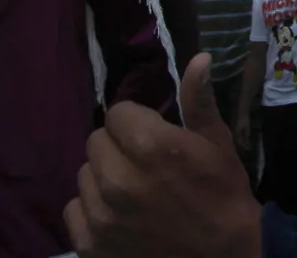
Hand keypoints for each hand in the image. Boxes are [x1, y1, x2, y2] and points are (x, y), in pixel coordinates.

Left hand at [65, 53, 262, 257]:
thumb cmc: (224, 197)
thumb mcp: (218, 146)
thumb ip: (199, 102)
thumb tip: (199, 58)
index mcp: (153, 147)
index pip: (118, 113)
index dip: (137, 121)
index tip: (154, 135)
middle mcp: (120, 179)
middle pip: (96, 141)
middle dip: (118, 146)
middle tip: (143, 164)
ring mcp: (102, 216)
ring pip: (84, 174)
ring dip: (104, 178)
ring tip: (131, 191)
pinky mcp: (91, 245)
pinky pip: (72, 210)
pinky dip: (90, 211)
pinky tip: (117, 216)